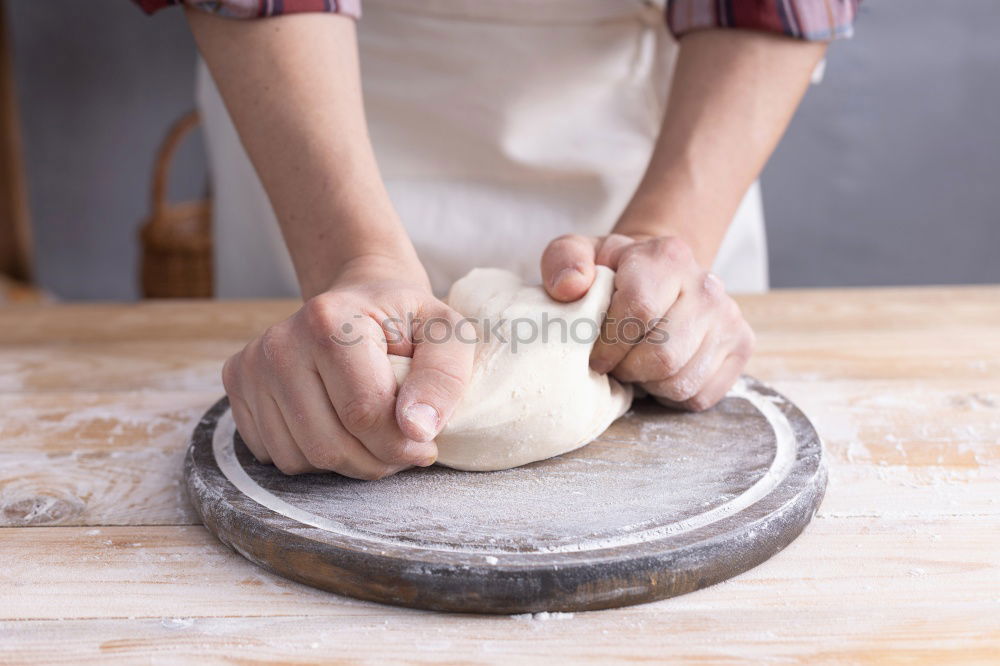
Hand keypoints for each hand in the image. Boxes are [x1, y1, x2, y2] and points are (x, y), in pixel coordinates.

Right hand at [222, 256, 474, 478]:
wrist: (359, 299)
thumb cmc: (406, 320)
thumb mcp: (446, 334)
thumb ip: (443, 378)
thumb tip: (417, 430)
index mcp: (329, 321)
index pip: (364, 415)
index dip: (402, 445)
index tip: (425, 442)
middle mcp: (279, 343)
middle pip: (329, 445)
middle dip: (375, 460)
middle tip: (400, 442)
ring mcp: (250, 366)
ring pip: (301, 458)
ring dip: (346, 462)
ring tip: (370, 432)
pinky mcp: (237, 387)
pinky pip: (276, 456)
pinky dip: (313, 455)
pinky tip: (336, 425)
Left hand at [541, 233, 753, 410]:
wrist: (658, 277)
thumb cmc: (611, 273)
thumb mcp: (579, 254)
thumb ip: (563, 261)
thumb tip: (570, 288)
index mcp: (667, 256)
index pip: (638, 311)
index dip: (609, 344)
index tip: (595, 354)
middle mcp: (707, 284)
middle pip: (662, 355)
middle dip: (627, 369)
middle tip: (615, 362)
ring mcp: (729, 316)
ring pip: (680, 381)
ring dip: (647, 384)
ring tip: (636, 364)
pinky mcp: (741, 346)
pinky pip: (700, 396)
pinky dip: (671, 395)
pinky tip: (659, 372)